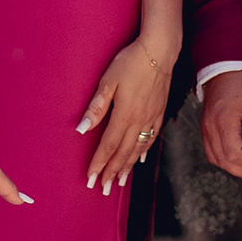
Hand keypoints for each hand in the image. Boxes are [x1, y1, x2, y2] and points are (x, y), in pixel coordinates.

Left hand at [76, 34, 180, 191]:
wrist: (160, 51)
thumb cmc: (130, 62)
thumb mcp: (107, 81)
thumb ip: (96, 107)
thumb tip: (81, 129)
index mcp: (124, 114)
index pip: (108, 146)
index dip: (99, 164)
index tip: (91, 178)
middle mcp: (139, 121)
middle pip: (123, 153)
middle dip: (112, 173)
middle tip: (103, 190)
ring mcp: (151, 118)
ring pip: (138, 149)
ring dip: (127, 167)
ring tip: (120, 182)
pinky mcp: (159, 112)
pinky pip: (151, 138)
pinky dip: (143, 152)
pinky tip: (139, 160)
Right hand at [199, 68, 241, 181]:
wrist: (227, 65)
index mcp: (224, 120)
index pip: (234, 154)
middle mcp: (210, 127)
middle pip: (224, 161)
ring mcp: (205, 127)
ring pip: (216, 159)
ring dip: (234, 167)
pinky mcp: (206, 126)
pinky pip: (212, 150)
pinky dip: (225, 158)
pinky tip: (239, 157)